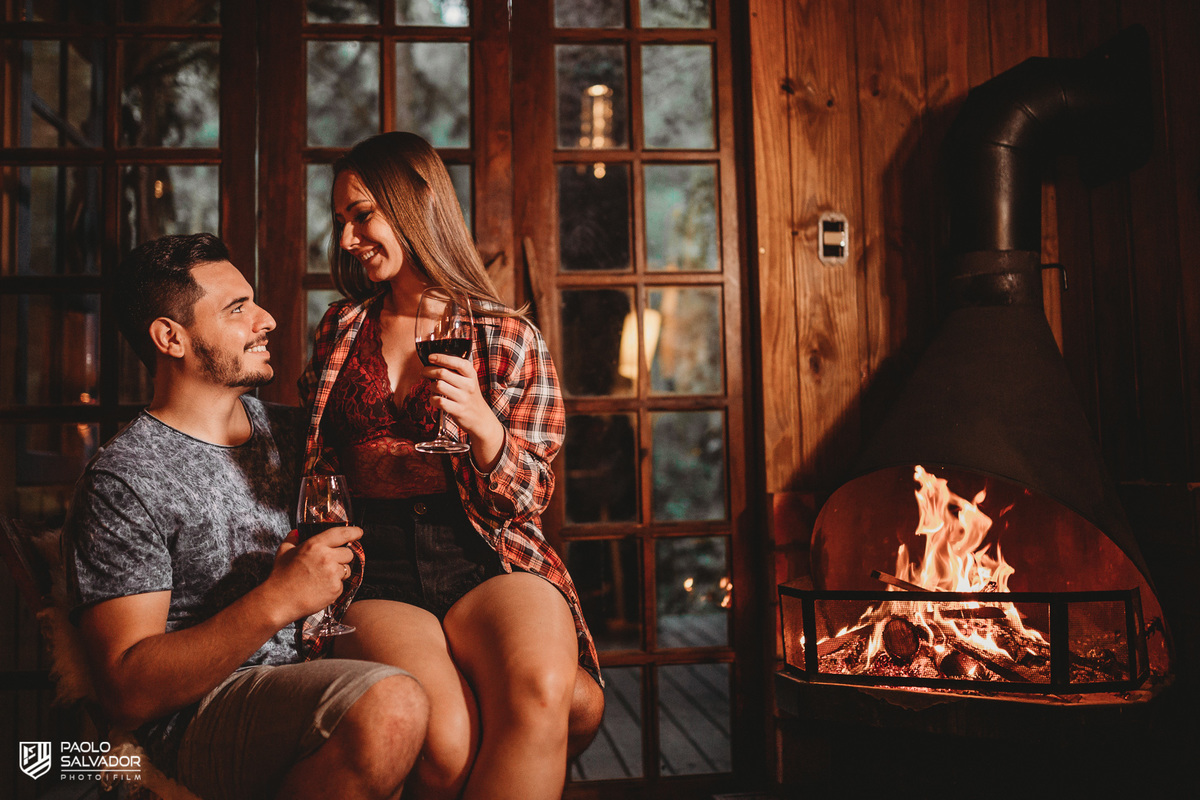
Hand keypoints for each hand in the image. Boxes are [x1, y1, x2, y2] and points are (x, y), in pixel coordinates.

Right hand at [270, 525, 359, 619]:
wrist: (280, 601)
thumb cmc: (281, 577)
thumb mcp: (284, 552)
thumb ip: (293, 539)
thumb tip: (297, 532)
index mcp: (315, 545)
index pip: (341, 534)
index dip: (353, 532)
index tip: (358, 532)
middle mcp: (326, 557)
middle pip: (348, 553)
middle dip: (342, 558)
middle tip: (329, 564)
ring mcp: (332, 574)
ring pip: (347, 569)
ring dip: (339, 572)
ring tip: (322, 578)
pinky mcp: (335, 589)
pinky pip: (342, 584)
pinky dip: (334, 586)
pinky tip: (320, 588)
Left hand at [424, 353, 505, 469]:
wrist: (480, 418)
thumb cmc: (469, 396)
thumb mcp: (468, 380)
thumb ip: (455, 371)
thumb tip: (434, 361)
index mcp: (471, 374)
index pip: (456, 362)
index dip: (441, 358)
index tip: (430, 357)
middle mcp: (468, 385)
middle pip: (442, 372)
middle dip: (428, 371)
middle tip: (424, 372)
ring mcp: (463, 398)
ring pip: (438, 386)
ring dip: (431, 386)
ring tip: (432, 387)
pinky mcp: (457, 410)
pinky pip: (438, 401)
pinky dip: (432, 399)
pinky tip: (435, 399)